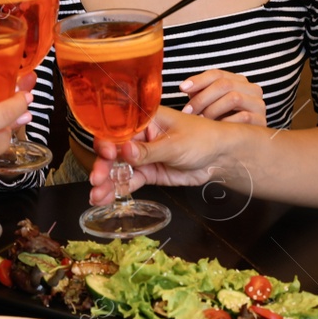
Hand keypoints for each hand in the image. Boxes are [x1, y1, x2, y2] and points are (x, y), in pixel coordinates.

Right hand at [87, 106, 236, 205]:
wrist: (221, 157)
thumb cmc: (203, 138)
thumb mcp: (176, 144)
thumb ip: (149, 151)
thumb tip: (125, 151)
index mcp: (145, 120)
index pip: (118, 129)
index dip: (107, 141)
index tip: (106, 154)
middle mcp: (140, 137)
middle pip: (114, 151)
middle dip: (103, 166)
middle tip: (97, 180)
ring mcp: (143, 156)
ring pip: (119, 169)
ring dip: (106, 182)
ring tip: (96, 197)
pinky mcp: (149, 173)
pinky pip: (130, 181)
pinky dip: (117, 189)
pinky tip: (105, 198)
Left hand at [180, 69, 265, 124]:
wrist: (245, 144)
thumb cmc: (221, 120)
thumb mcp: (209, 104)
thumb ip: (199, 93)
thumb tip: (184, 87)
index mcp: (238, 81)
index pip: (217, 74)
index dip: (198, 80)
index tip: (182, 88)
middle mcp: (251, 89)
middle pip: (224, 84)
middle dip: (202, 98)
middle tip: (188, 111)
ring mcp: (259, 104)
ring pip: (234, 98)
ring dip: (213, 109)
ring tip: (201, 120)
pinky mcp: (262, 121)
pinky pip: (243, 117)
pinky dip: (226, 122)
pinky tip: (215, 129)